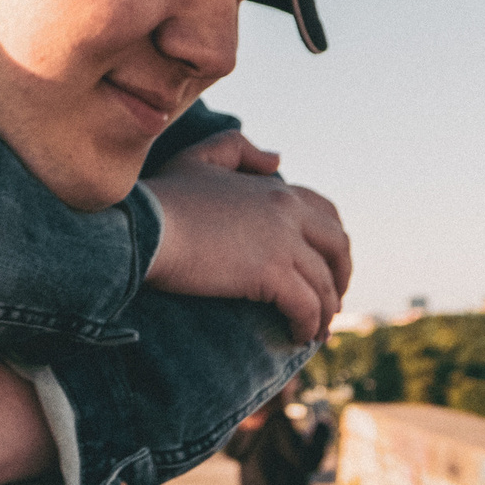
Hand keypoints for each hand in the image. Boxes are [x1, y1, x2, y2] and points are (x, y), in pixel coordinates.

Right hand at [143, 130, 349, 340]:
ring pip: (324, 284)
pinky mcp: (271, 274)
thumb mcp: (199, 157)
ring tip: (315, 331)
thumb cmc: (163, 196)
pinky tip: (298, 336)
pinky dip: (308, 324)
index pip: (326, 214)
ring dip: (325, 311)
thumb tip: (278, 162)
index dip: (332, 244)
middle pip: (338, 248)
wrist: (144, 227)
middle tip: (331, 303)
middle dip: (340, 278)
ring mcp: (283, 243)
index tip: (326, 267)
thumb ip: (238, 148)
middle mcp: (288, 213)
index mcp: (277, 190)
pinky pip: (306, 306)